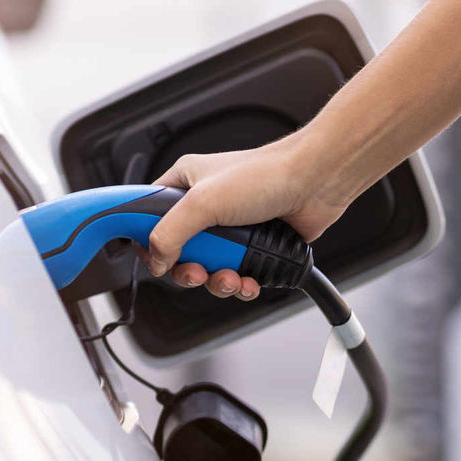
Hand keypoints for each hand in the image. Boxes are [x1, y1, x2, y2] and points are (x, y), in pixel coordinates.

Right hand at [140, 136, 349, 299]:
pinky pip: (236, 276)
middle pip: (177, 252)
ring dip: (217, 282)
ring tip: (231, 277)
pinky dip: (240, 285)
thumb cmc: (266, 174)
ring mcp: (231, 229)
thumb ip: (170, 232)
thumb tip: (156, 260)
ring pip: (207, 269)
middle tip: (197, 272)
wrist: (316, 183)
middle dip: (188, 270)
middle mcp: (206, 206)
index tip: (148, 257)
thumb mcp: (204, 202)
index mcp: (185, 184)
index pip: (146, 215)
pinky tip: (249, 281)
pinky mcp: (253, 247)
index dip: (143, 238)